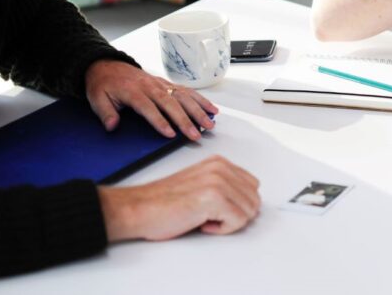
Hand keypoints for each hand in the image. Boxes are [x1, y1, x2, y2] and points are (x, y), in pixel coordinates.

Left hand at [85, 59, 217, 141]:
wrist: (107, 65)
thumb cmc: (104, 84)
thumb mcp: (96, 98)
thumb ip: (105, 112)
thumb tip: (112, 125)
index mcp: (133, 91)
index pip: (149, 108)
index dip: (160, 121)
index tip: (170, 133)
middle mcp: (150, 87)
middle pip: (171, 103)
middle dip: (185, 120)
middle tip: (195, 134)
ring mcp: (161, 84)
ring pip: (183, 97)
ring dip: (198, 111)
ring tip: (208, 124)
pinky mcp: (167, 84)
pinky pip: (187, 91)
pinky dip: (200, 100)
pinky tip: (211, 109)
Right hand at [99, 155, 260, 241]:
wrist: (137, 209)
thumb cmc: (162, 202)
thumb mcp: (200, 185)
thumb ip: (224, 186)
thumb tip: (247, 202)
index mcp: (219, 163)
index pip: (252, 186)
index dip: (237, 204)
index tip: (216, 209)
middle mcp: (221, 168)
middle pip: (254, 199)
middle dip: (236, 214)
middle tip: (210, 217)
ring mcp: (218, 181)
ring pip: (249, 211)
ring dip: (228, 223)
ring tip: (204, 218)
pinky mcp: (213, 198)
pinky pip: (238, 221)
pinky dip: (222, 229)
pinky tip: (202, 223)